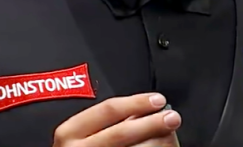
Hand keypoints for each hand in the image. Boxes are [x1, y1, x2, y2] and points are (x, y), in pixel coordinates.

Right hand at [52, 93, 180, 146]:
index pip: (108, 110)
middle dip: (151, 123)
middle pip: (122, 132)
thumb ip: (107, 122)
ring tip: (169, 137)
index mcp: (70, 132)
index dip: (136, 103)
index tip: (157, 100)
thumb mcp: (82, 135)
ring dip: (156, 143)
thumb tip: (144, 110)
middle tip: (172, 118)